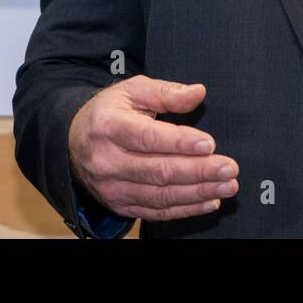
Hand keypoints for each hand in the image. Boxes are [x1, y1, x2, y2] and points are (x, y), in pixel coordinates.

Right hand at [68, 75, 238, 221]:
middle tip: (228, 169)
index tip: (209, 144)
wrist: (73, 141)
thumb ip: (166, 92)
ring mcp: (111, 187)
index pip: (148, 138)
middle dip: (198, 172)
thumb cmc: (110, 111)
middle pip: (158, 171)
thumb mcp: (133, 90)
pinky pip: (155, 212)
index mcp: (109, 126)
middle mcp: (107, 160)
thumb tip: (198, 92)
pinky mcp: (119, 204)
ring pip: (160, 195)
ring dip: (197, 193)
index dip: (180, 142)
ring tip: (226, 186)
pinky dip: (185, 209)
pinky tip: (209, 201)